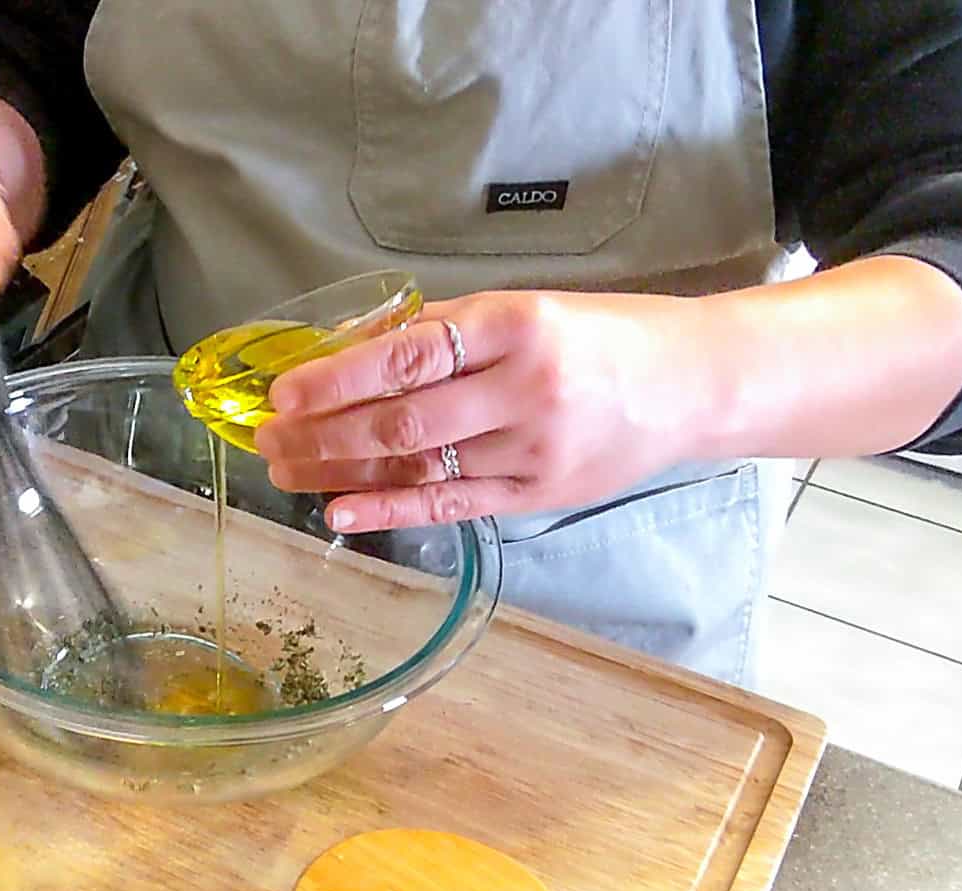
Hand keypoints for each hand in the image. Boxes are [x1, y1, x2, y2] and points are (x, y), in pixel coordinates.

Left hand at [254, 291, 712, 532]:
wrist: (693, 383)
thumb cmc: (599, 336)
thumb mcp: (523, 308)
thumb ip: (440, 329)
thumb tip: (346, 348)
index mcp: (516, 325)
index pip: (407, 356)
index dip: (337, 378)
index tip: (283, 391)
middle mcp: (523, 389)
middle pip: (403, 421)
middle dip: (323, 432)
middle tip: (267, 437)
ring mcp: (532, 449)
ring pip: (418, 468)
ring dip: (341, 472)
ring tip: (285, 470)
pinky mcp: (538, 494)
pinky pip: (450, 505)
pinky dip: (389, 510)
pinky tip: (339, 511)